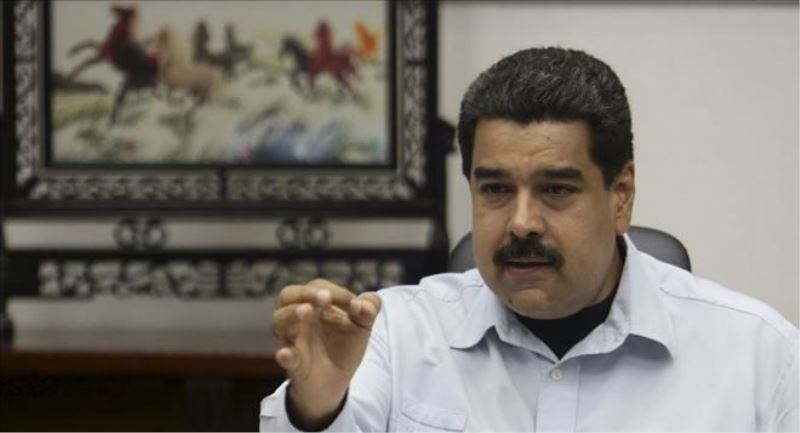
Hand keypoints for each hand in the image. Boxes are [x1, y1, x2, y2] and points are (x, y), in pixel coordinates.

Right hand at [273, 278, 381, 426]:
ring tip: (306, 311)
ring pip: (280, 320)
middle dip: (306, 293)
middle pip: (288, 295)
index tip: (355, 305)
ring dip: (292, 314)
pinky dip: (285, 355)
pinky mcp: (294, 364)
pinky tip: (286, 353)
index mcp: (315, 305)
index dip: (336, 292)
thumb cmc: (344, 345)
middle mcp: (299, 318)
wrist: (337, 381)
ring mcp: (293, 339)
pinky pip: (285, 357)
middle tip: (324, 298)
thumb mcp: (362, 325)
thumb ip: (369, 309)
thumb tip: (364, 304)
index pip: (318, 287)